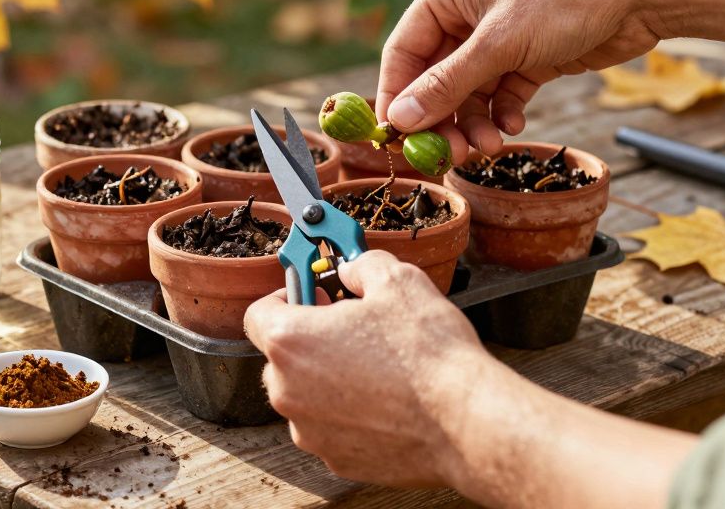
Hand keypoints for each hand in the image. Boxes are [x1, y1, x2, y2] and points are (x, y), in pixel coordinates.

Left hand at [243, 250, 500, 487]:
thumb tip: (352, 268)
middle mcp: (288, 392)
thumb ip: (360, 265)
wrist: (466, 421)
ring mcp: (310, 431)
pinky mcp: (337, 459)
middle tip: (352, 329)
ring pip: (306, 395)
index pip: (258, 313)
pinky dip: (349, 414)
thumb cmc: (429, 353)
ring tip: (377, 367)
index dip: (285, 297)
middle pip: (281, 358)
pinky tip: (387, 401)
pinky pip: (331, 427)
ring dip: (329, 379)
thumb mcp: (397, 279)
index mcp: (290, 342)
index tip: (314, 295)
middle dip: (310, 340)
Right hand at [377, 0, 667, 160]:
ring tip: (488, 146)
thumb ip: (447, 84)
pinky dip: (501, 115)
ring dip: (473, 123)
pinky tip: (513, 127)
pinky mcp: (527, 57)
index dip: (396, 96)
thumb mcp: (500, 43)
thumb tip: (400, 119)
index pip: (403, 51)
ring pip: (467, 92)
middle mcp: (466, 13)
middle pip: (434, 77)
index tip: (395, 138)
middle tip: (448, 154)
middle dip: (441, 117)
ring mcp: (497, 37)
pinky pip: (499, 95)